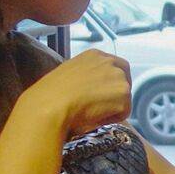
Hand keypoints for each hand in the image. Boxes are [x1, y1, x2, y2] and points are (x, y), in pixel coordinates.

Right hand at [16, 49, 130, 138]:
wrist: (49, 107)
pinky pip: (123, 112)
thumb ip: (87, 75)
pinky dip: (111, 119)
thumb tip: (93, 88)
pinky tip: (94, 117)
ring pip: (124, 98)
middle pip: (124, 81)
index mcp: (95, 55)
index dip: (109, 84)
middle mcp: (110, 62)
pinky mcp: (124, 94)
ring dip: (111, 107)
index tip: (100, 94)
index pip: (115, 67)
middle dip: (115, 95)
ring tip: (90, 111)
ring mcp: (119, 77)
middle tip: (98, 107)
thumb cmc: (51, 96)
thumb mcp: (69, 75)